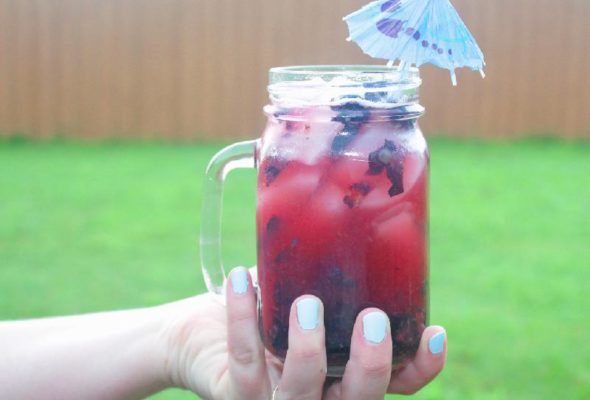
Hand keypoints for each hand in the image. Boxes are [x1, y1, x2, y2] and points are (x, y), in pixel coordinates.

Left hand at [161, 267, 446, 398]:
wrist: (198, 334)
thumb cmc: (262, 308)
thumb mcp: (303, 288)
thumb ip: (329, 267)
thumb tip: (350, 202)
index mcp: (340, 372)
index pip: (394, 383)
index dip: (420, 366)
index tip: (435, 331)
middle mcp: (317, 393)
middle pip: (357, 399)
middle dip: (370, 366)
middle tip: (372, 319)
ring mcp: (275, 398)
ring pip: (301, 393)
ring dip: (309, 352)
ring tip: (308, 304)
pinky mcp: (235, 393)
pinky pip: (244, 361)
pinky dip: (241, 318)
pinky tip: (241, 278)